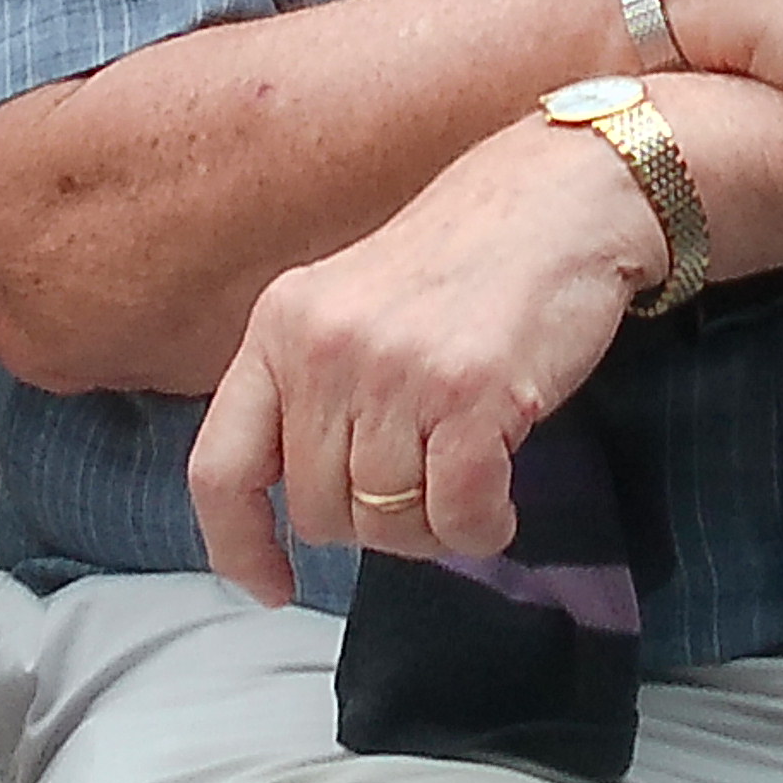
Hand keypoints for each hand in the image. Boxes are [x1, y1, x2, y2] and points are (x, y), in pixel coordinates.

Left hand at [179, 113, 654, 606]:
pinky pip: (457, 516)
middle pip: (319, 511)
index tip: (270, 585)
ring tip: (469, 481)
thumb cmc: (466, 262)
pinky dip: (483, 527)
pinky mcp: (472, 393)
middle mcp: (324, 348)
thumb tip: (308, 506)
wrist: (563, 197)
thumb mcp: (351, 306)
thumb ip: (312, 390)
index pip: (219, 467)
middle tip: (425, 483)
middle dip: (375, 523)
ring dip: (435, 526)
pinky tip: (500, 501)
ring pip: (387, 522)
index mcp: (280, 326)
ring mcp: (397, 371)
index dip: (237, 546)